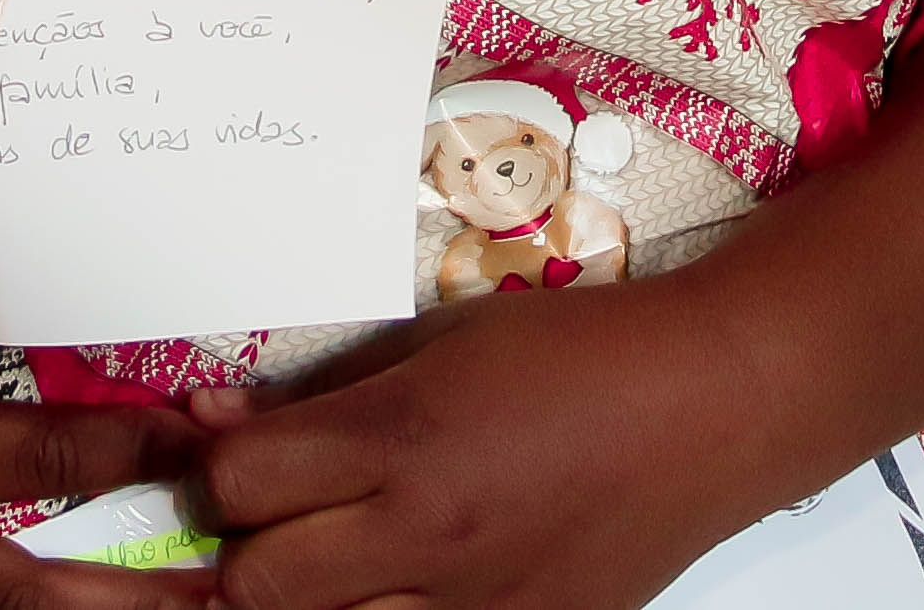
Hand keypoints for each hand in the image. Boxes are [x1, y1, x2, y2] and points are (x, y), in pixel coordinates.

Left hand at [185, 287, 767, 608]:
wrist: (706, 406)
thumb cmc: (578, 356)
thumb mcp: (435, 340)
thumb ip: (321, 391)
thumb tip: (217, 421)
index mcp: (404, 437)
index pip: (238, 484)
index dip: (218, 473)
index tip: (235, 460)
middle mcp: (430, 532)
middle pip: (258, 583)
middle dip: (245, 549)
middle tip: (274, 518)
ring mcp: (476, 607)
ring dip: (309, 601)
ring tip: (336, 558)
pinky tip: (398, 589)